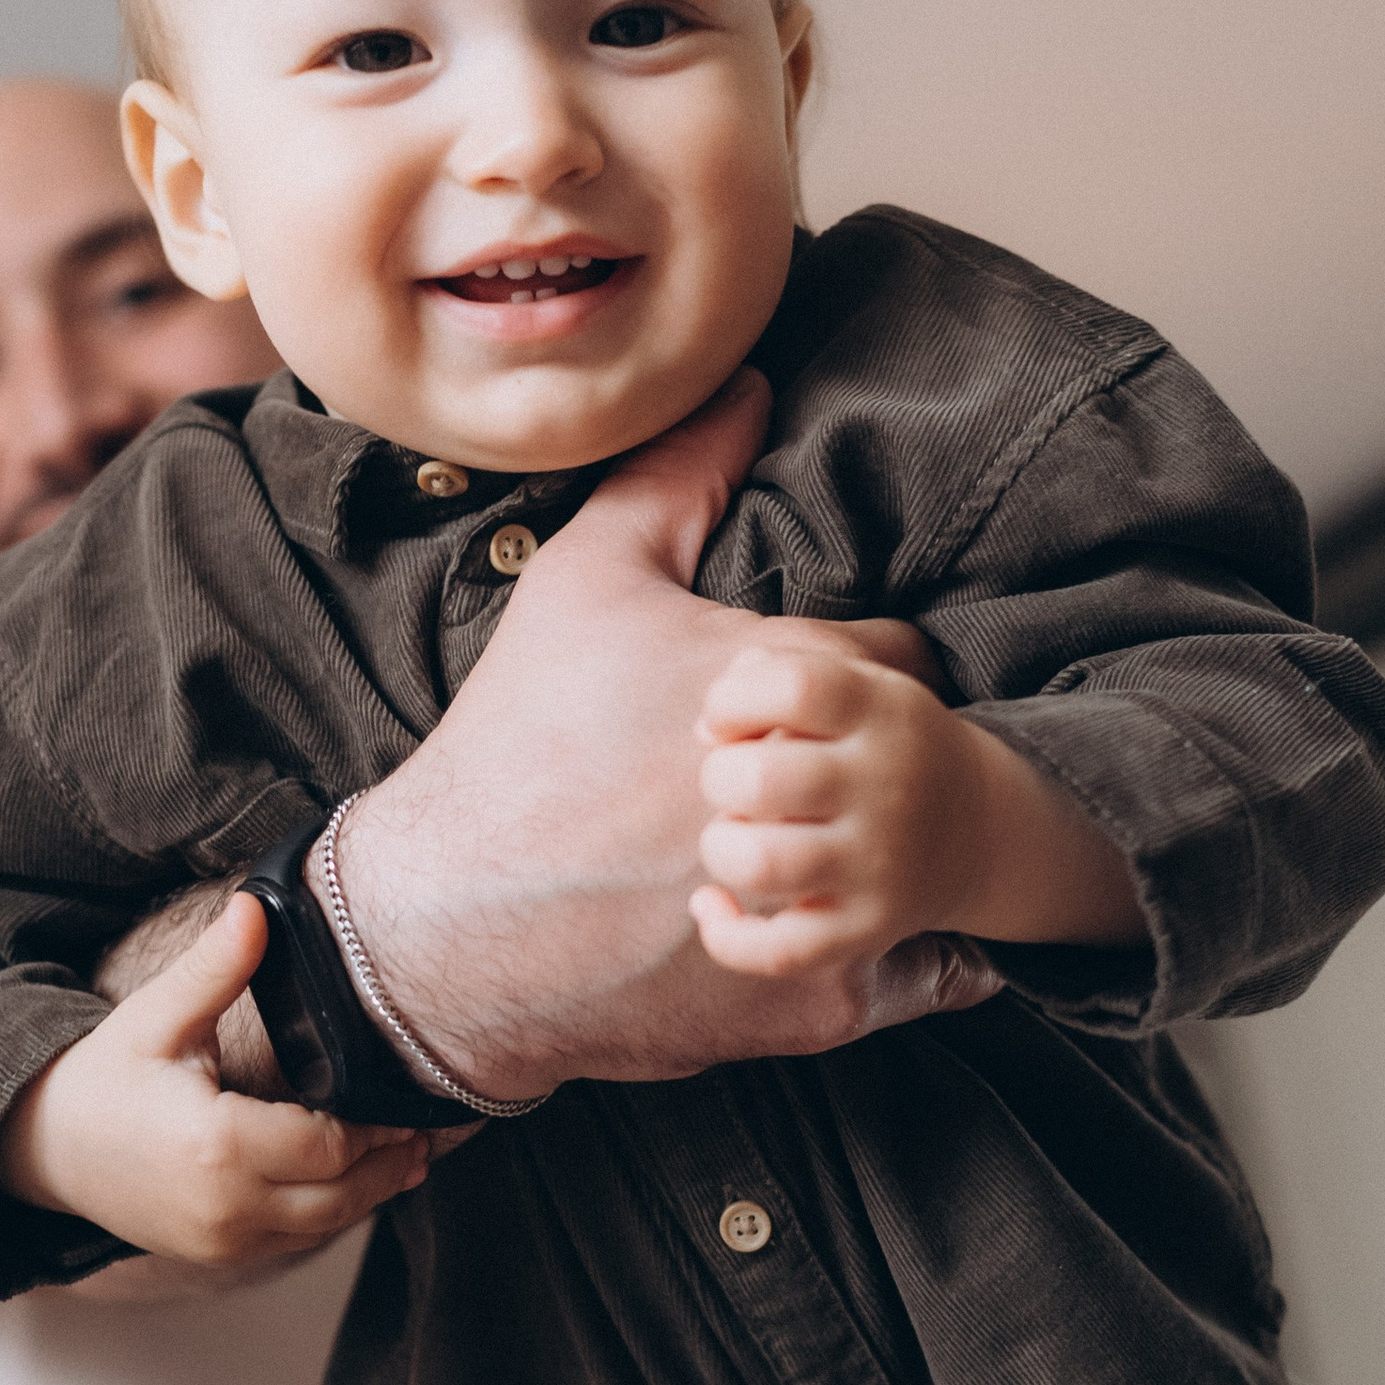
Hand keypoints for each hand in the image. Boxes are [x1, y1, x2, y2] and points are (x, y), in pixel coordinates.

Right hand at [0, 894, 430, 1264]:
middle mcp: (227, 1207)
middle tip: (440, 1126)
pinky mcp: (220, 1253)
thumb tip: (256, 903)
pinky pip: (300, 1237)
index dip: (379, 1125)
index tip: (415, 1097)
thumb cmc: (101, 1079)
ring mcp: (224, 1240)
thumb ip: (215, 967)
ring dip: (376, 1190)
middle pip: (344, 1193)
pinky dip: (338, 1209)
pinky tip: (365, 1177)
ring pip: (329, 1223)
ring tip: (418, 1151)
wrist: (44, 1149)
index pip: (330, 1144)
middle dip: (394, 1159)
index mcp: (217, 1148)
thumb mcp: (157, 1017)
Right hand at [329, 373, 1001, 1103]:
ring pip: (934, 866)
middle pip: (922, 758)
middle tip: (838, 767)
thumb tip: (753, 386)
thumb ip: (677, 476)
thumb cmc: (518, 740)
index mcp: (785, 680)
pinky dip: (912, 950)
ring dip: (907, 852)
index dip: (861, 674)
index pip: (900, 658)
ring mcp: (827, 902)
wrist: (449, 922)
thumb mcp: (582, 584)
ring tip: (858, 843)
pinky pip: (927, 973)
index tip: (820, 695)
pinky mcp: (818, 998)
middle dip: (886, 758)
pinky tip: (871, 922)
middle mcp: (822, 792)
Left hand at [694, 635, 980, 973]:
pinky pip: (779, 952)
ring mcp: (879, 866)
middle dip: (718, 776)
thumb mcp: (855, 686)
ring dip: (722, 847)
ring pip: (760, 864)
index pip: (792, 687)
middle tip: (740, 784)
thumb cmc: (880, 745)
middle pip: (759, 779)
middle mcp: (887, 787)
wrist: (979, 828)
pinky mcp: (866, 928)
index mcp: (882, 712)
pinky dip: (726, 936)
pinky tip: (712, 906)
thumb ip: (771, 675)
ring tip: (740, 836)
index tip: (729, 718)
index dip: (731, 698)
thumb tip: (706, 732)